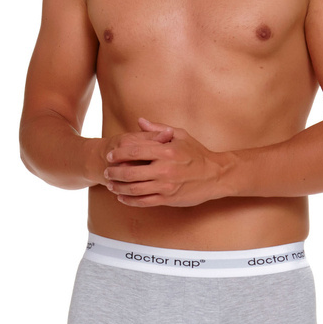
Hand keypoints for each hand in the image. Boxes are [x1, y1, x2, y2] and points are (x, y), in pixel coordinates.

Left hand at [103, 117, 229, 206]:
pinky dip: (130, 200)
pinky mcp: (168, 199)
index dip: (118, 154)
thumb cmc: (197, 153)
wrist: (215, 175)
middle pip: (130, 172)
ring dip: (119, 188)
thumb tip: (140, 121)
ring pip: (134, 189)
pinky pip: (144, 201)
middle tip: (107, 172)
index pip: (134, 151)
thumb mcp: (180, 135)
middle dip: (114, 173)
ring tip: (111, 186)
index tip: (110, 155)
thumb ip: (158, 129)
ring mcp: (166, 186)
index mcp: (166, 151)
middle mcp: (164, 169)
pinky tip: (122, 198)